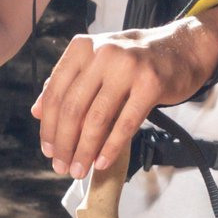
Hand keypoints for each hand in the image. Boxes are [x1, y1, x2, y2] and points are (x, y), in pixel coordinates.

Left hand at [32, 5, 217, 177]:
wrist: (181, 49)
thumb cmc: (135, 59)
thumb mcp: (96, 61)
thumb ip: (67, 82)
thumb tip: (36, 111)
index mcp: (82, 48)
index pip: (55, 93)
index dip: (48, 126)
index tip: (48, 150)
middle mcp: (102, 53)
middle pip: (72, 109)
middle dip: (64, 144)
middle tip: (62, 166)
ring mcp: (127, 67)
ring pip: (96, 119)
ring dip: (84, 150)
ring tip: (79, 169)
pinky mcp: (151, 84)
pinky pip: (125, 124)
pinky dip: (110, 147)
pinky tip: (101, 162)